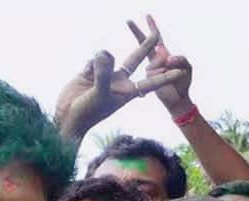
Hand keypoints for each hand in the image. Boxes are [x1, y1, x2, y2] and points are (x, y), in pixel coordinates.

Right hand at [54, 20, 183, 141]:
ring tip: (92, 77)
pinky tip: (84, 76)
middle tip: (157, 34)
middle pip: (136, 60)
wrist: (67, 118)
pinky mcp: (91, 71)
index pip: (150, 82)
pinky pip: (94, 59)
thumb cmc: (86, 113)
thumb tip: (106, 52)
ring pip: (108, 56)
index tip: (181, 71)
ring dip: (102, 60)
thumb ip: (104, 72)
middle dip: (146, 47)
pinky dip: (89, 64)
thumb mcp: (98, 94)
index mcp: (127, 92)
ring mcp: (105, 76)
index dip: (166, 76)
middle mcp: (118, 82)